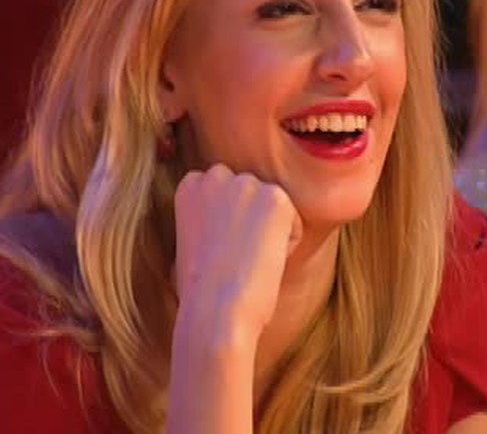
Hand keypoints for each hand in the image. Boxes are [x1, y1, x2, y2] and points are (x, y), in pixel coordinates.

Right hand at [172, 163, 301, 339]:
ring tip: (246, 260)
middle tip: (234, 258)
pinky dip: (287, 246)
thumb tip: (234, 221)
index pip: (228, 193)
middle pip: (254, 197)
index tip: (217, 251)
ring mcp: (246, 184)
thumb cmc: (201, 292)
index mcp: (191, 185)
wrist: (213, 311)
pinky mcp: (275, 198)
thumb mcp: (192, 241)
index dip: (228, 228)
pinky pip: (295, 224)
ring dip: (269, 235)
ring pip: (275, 210)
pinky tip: (262, 261)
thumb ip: (210, 217)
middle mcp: (216, 175)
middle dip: (251, 224)